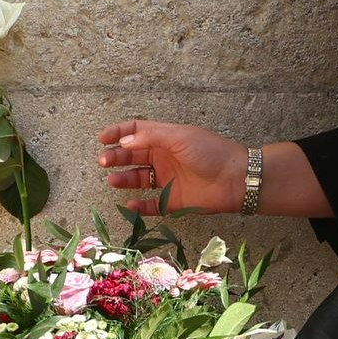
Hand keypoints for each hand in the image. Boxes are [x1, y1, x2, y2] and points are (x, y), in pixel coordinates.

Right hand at [97, 119, 243, 216]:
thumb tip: (124, 142)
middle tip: (103, 161)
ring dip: (124, 179)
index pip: (136, 132)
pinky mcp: (174, 201)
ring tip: (113, 181)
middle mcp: (165, 158)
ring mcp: (169, 180)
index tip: (102, 139)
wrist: (234, 179)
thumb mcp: (179, 137)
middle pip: (133, 155)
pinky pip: (152, 205)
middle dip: (116, 157)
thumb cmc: (209, 152)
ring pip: (139, 179)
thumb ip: (151, 137)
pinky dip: (140, 207)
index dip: (118, 133)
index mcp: (166, 139)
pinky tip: (130, 204)